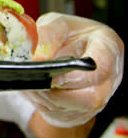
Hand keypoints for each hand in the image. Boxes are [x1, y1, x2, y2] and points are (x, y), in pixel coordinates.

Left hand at [23, 12, 123, 127]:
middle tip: (36, 82)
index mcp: (107, 47)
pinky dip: (42, 103)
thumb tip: (38, 56)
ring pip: (73, 109)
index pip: (102, 66)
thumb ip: (48, 33)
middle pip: (91, 97)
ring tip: (29, 83)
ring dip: (46, 98)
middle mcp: (108, 76)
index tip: (54, 76)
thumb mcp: (56, 23)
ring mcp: (97, 96)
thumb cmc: (66, 35)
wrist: (63, 50)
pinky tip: (33, 89)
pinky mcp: (80, 111)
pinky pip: (61, 114)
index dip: (77, 75)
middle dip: (58, 93)